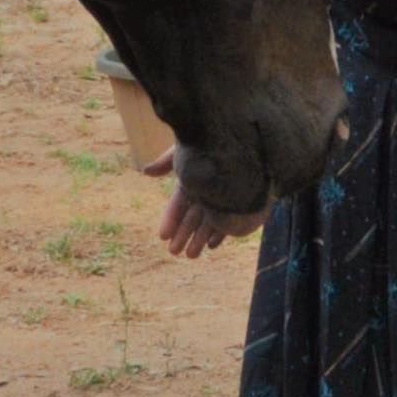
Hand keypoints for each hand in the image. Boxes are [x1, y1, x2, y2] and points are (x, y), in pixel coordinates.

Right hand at [143, 147, 270, 257]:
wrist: (251, 143)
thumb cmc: (215, 141)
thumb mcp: (188, 149)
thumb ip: (167, 161)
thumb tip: (145, 171)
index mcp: (193, 181)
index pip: (178, 204)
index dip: (170, 220)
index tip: (162, 235)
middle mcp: (208, 191)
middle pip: (192, 218)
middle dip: (182, 235)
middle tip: (174, 252)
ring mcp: (224, 199)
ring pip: (209, 223)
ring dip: (199, 239)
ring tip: (192, 256)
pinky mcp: (242, 204)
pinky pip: (229, 222)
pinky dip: (221, 234)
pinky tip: (213, 245)